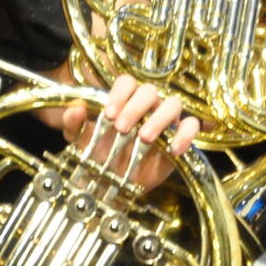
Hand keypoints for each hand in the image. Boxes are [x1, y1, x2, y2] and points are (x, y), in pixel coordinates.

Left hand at [61, 75, 199, 193]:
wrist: (112, 184)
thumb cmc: (98, 156)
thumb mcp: (79, 141)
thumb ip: (73, 123)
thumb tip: (75, 109)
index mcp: (124, 100)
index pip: (128, 81)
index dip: (119, 94)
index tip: (108, 114)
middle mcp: (146, 106)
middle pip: (150, 90)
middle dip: (135, 107)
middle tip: (121, 128)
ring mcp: (165, 121)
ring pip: (173, 104)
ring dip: (158, 118)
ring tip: (143, 138)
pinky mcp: (180, 138)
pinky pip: (192, 126)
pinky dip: (185, 134)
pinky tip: (173, 149)